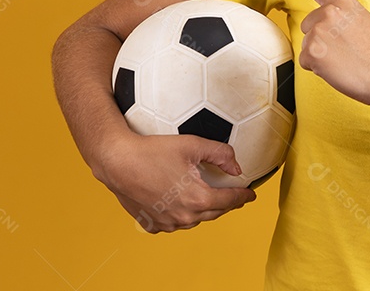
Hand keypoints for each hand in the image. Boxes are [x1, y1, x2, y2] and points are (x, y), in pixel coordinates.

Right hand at [96, 131, 255, 232]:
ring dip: (204, 210)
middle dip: (226, 204)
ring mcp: (167, 223)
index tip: (250, 195)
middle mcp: (184, 217)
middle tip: (233, 196)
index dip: (243, 197)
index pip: (230, 201)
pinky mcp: (153, 224)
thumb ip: (221, 154)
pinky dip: (183, 214)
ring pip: (195, 220)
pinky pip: (175, 222)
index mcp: (198, 199)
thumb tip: (237, 167)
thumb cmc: (153, 151)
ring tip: (209, 199)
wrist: (118, 162)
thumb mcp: (193, 145)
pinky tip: (182, 203)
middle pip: (215, 213)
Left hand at [271, 0, 369, 106]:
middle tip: (346, 50)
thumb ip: (343, 16)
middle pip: (309, 25)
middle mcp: (328, 12)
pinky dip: (319, 69)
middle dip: (321, 39)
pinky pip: (306, 62)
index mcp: (343, 1)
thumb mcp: (365, 21)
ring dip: (321, 55)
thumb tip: (333, 23)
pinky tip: (339, 69)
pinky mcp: (312, 52)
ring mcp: (319, 32)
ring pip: (308, 45)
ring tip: (346, 60)